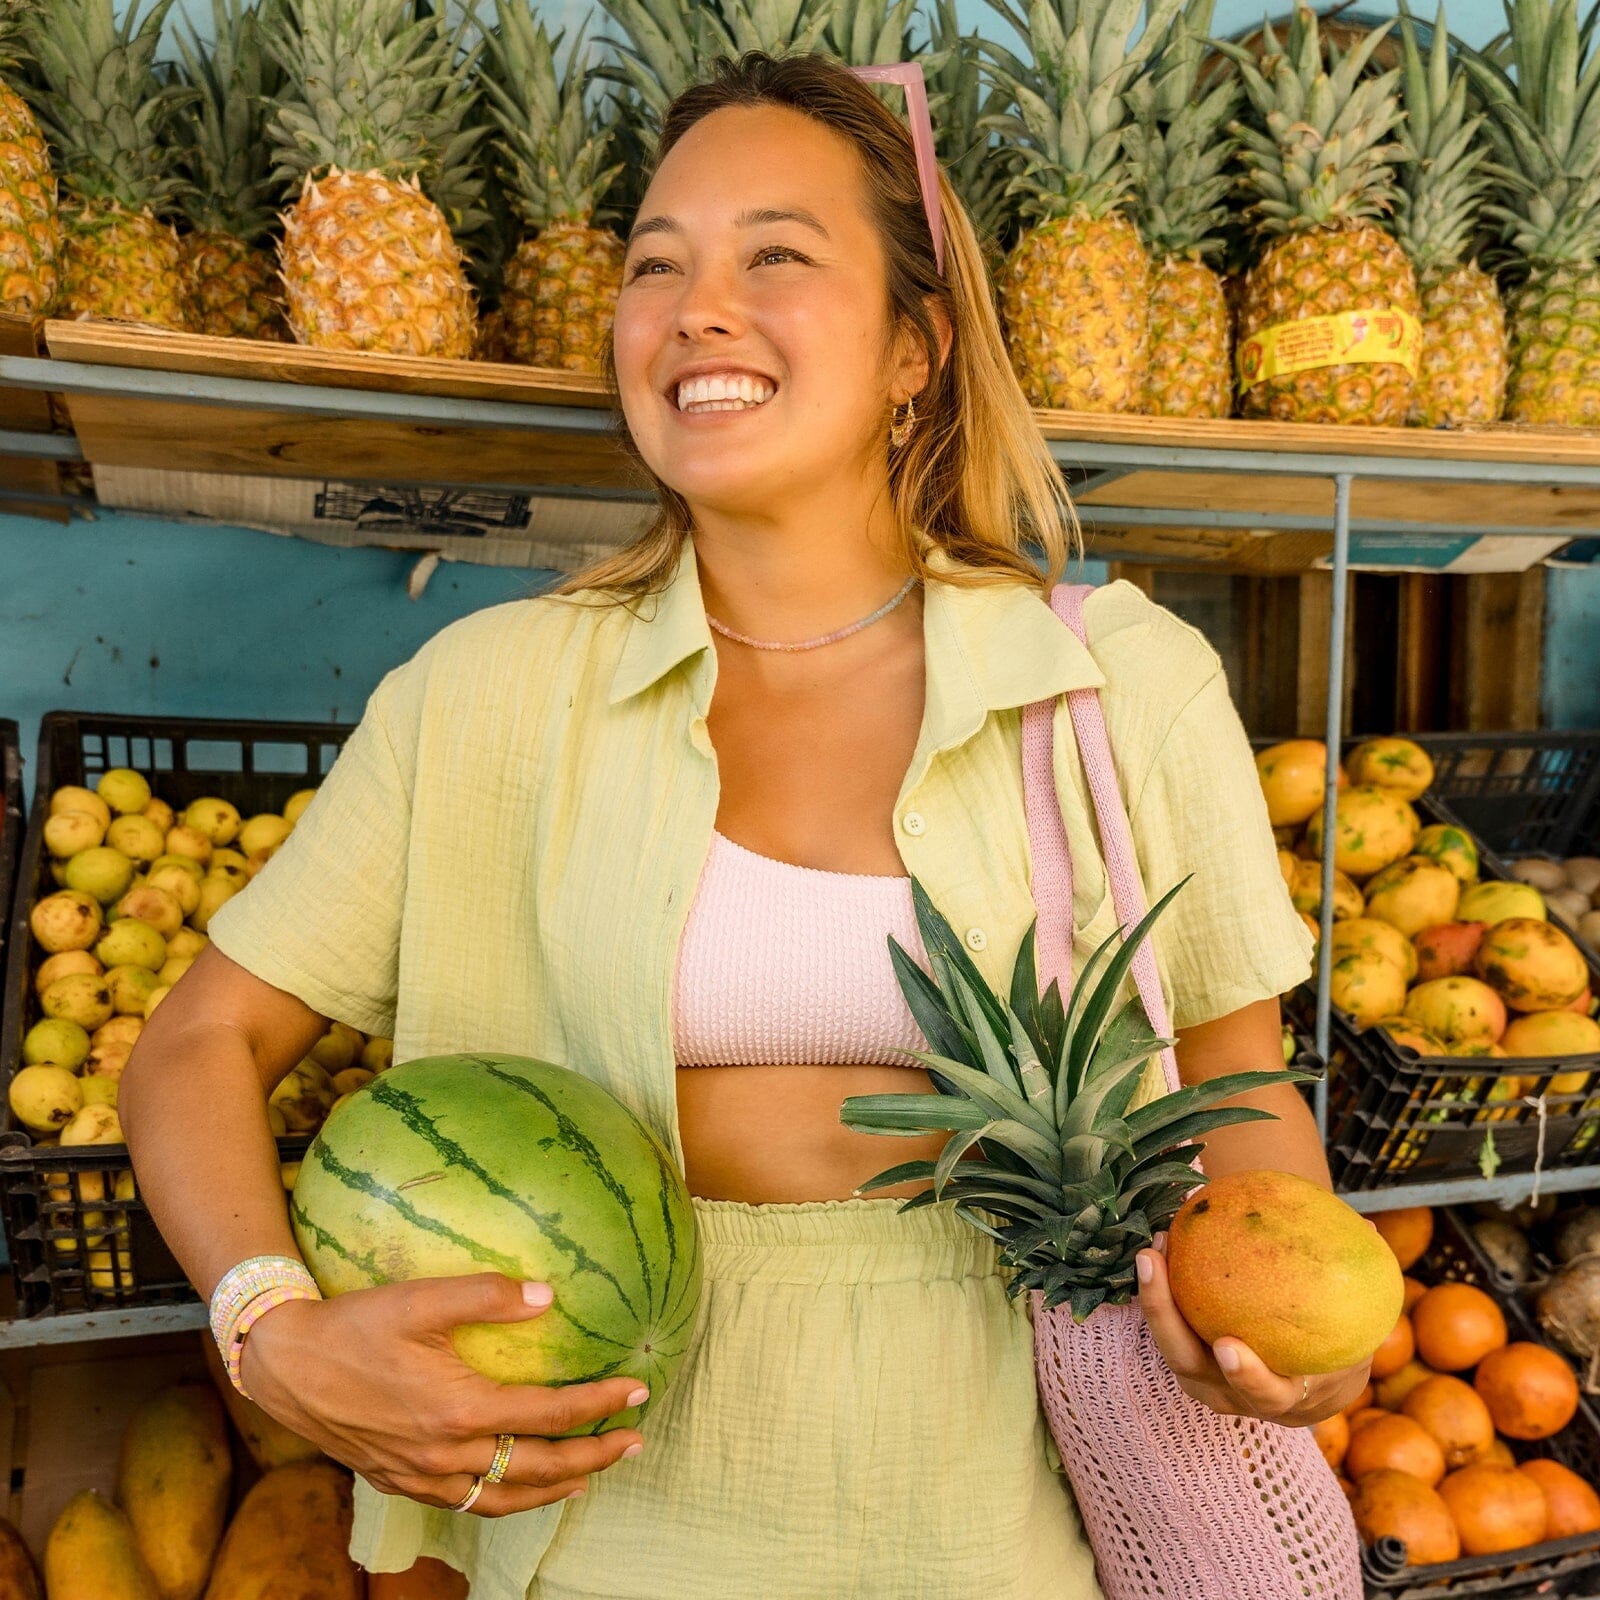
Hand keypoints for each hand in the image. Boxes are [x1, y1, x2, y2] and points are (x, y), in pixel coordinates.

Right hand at [240, 1274, 651, 1515]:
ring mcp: (422, 1474)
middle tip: (635, 1441)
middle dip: (593, 1457)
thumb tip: (548, 1295)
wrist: (284, 1364)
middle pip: (537, 1468)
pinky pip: (467, 1502)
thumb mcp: (420, 1299)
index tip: (638, 1389)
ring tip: (590, 1475)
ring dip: (554, 1488)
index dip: (598, 1404)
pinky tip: (518, 1486)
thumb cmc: (354, 1325)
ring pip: (504, 1498)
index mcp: (458, 1409)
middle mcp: (445, 1453)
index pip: (548, 1414)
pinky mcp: (400, 1480)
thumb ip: (486, 1295)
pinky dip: (505, 1500)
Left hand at [1136, 1239, 1370, 1427]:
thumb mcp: (1353, 1334)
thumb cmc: (1334, 1353)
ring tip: (1152, 1248)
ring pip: (1169, 1346)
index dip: (1246, 1376)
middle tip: (1154, 1263)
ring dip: (1154, 1298)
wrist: (1308, 1390)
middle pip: (1190, 1366)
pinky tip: (1162, 1244)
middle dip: (1165, 1319)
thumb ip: (1358, 1288)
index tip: (1228, 1347)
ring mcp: (1205, 1380)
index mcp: (1283, 1398)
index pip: (1264, 1394)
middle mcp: (1234, 1395)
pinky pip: (1167, 1327)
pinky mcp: (1187, 1359)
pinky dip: (1160, 1292)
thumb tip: (1367, 1226)